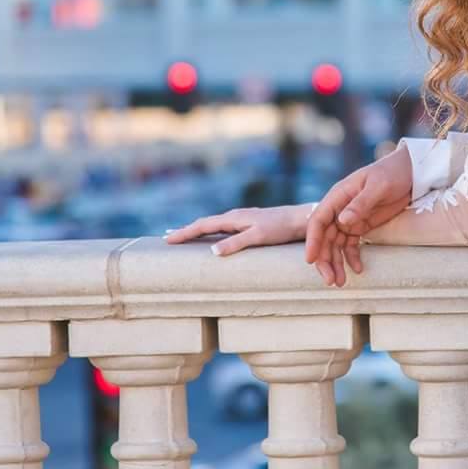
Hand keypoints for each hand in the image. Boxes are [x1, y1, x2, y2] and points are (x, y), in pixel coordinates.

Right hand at [164, 204, 310, 256]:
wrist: (300, 219)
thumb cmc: (280, 228)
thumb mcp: (258, 236)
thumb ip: (236, 243)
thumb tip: (213, 252)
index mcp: (233, 218)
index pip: (202, 225)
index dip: (184, 233)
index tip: (167, 240)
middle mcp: (234, 216)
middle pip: (204, 223)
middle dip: (186, 231)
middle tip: (168, 238)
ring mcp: (241, 219)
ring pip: (213, 225)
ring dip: (197, 230)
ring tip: (184, 236)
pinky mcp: (248, 223)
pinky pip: (223, 227)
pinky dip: (210, 231)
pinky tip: (211, 235)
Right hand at [303, 146, 413, 286]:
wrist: (410, 172)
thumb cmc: (392, 173)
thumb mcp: (378, 186)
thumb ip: (360, 203)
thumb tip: (342, 221)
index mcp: (338, 196)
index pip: (318, 220)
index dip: (312, 241)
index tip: (311, 260)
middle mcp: (340, 209)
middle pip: (325, 238)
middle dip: (325, 260)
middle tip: (331, 280)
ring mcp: (350, 218)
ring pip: (336, 245)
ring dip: (336, 263)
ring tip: (341, 282)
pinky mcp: (362, 225)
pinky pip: (352, 245)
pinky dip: (352, 258)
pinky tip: (358, 270)